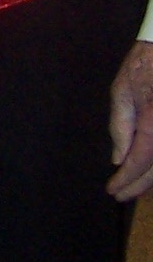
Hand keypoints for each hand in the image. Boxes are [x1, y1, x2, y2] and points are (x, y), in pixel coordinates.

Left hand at [108, 42, 152, 199]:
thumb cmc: (144, 67)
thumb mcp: (122, 92)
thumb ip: (120, 128)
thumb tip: (118, 159)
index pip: (140, 160)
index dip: (127, 179)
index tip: (113, 190)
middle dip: (139, 185)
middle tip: (120, 194)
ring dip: (152, 179)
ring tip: (134, 187)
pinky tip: (150, 171)